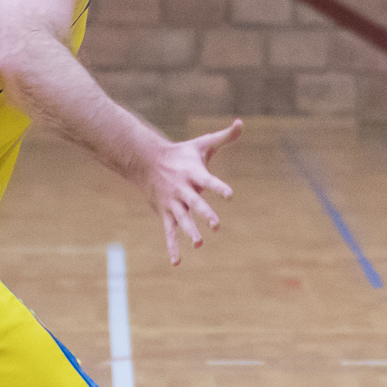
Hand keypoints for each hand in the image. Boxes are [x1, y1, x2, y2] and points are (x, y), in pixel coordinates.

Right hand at [145, 119, 242, 263]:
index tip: (230, 194)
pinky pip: (169, 233)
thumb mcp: (202, 144)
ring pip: (182, 220)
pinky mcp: (165, 214)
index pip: (209, 181)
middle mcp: (183, 190)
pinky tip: (177, 263)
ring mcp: (173, 203)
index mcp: (193, 174)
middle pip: (195, 203)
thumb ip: (223, 137)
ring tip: (200, 244)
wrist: (145, 161)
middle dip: (205, 214)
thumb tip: (241, 123)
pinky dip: (172, 248)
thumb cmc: (181, 154)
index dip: (219, 187)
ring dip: (189, 232)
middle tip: (216, 225)